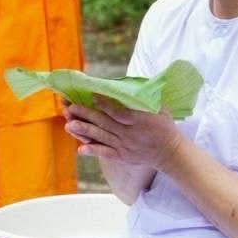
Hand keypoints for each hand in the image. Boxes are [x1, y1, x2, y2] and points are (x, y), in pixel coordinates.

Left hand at [64, 98, 183, 170]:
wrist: (169, 152)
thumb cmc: (163, 126)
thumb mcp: (159, 107)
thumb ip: (146, 96)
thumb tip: (135, 82)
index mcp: (138, 120)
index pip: (119, 112)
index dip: (105, 104)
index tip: (92, 96)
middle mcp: (129, 134)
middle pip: (104, 123)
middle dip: (86, 115)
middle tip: (70, 107)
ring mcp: (124, 146)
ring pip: (101, 137)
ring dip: (84, 131)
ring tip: (68, 125)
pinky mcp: (122, 156)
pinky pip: (105, 153)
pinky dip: (93, 151)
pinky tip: (80, 149)